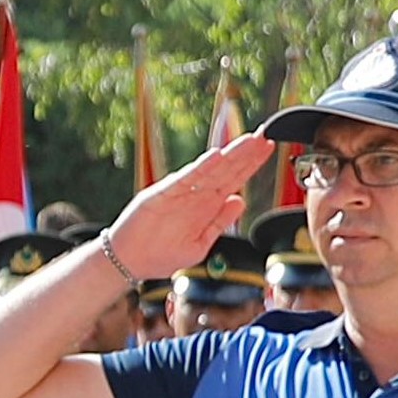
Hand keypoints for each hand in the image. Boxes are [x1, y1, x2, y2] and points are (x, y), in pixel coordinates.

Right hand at [98, 135, 281, 284]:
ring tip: (250, 140)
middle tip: (266, 135)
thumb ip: (219, 223)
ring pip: (211, 170)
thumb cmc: (160, 255)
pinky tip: (216, 156)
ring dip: (231, 155)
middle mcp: (196, 195)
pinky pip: (186, 179)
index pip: (235, 179)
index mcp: (207, 206)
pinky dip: (201, 167)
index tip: (268, 148)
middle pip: (227, 169)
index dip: (251, 163)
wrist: (129, 262)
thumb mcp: (199, 245)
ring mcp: (181, 193)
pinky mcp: (163, 194)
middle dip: (247, 153)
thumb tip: (240, 201)